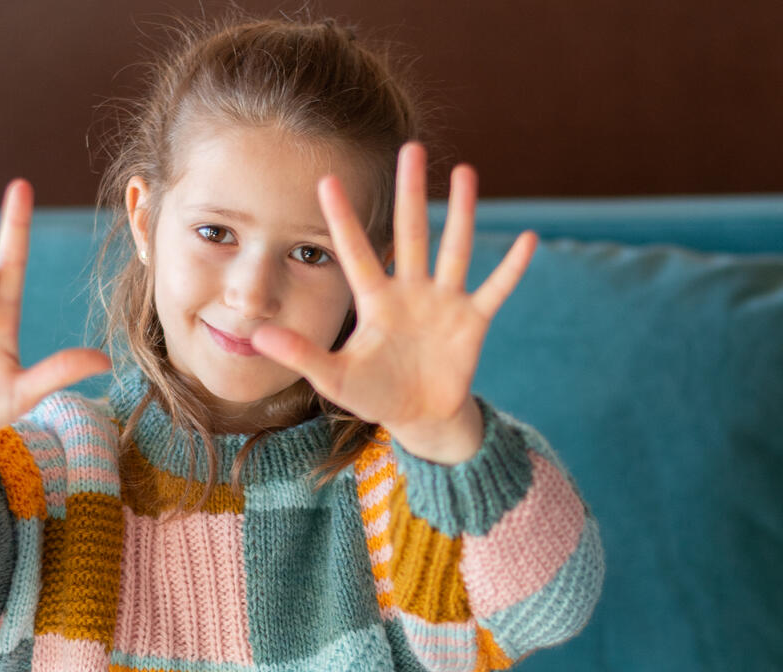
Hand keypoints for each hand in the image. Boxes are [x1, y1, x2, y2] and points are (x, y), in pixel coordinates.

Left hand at [250, 143, 537, 463]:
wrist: (418, 415)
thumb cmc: (373, 393)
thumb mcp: (334, 378)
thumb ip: (301, 355)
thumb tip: (255, 337)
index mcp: (376, 301)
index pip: (356, 253)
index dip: (343, 220)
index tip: (327, 180)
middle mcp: (410, 291)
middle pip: (411, 234)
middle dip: (411, 193)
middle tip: (411, 146)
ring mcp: (444, 303)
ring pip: (454, 249)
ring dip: (461, 214)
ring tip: (467, 172)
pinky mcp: (472, 322)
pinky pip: (494, 290)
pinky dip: (510, 270)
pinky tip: (527, 240)